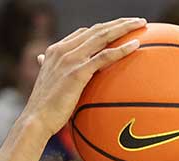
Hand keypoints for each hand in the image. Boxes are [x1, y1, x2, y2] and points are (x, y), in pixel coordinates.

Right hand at [21, 17, 145, 135]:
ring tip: (142, 25)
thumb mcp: (47, 83)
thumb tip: (41, 60)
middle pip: (97, 29)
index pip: (84, 32)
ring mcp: (70, 59)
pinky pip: (104, 56)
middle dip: (119, 22)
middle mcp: (63, 50)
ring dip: (124, 28)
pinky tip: (136, 45)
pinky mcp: (78, 72)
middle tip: (138, 21)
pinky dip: (121, 49)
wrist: (36, 120)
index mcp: (56, 50)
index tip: (121, 28)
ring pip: (103, 36)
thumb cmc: (44, 108)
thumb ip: (49, 68)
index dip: (104, 28)